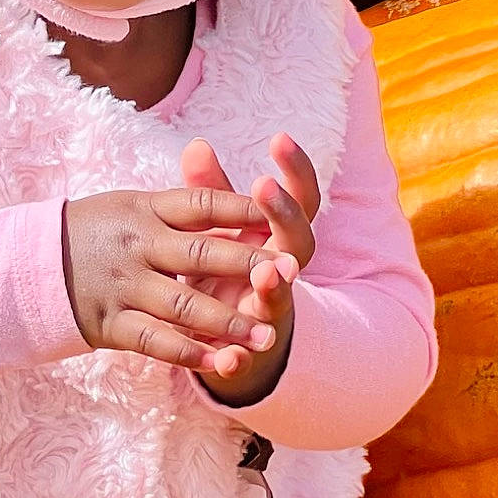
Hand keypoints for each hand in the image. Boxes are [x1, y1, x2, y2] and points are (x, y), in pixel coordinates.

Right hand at [62, 185, 282, 377]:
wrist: (30, 264)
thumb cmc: (97, 231)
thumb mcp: (132, 205)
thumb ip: (182, 204)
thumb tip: (234, 185)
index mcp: (145, 210)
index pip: (201, 205)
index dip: (242, 209)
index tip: (278, 215)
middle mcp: (136, 246)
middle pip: (200, 255)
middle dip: (248, 266)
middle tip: (291, 273)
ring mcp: (123, 287)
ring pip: (183, 307)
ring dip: (229, 323)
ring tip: (269, 335)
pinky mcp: (111, 324)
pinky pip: (155, 342)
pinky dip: (190, 354)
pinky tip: (223, 362)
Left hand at [179, 133, 318, 405]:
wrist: (224, 337)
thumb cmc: (220, 268)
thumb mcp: (213, 229)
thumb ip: (208, 194)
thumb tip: (196, 144)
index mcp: (277, 237)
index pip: (300, 198)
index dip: (295, 169)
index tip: (279, 137)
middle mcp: (283, 273)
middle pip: (298, 242)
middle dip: (283, 216)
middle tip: (264, 187)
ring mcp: (269, 314)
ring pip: (280, 299)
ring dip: (276, 285)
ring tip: (267, 272)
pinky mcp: (247, 355)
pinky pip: (246, 358)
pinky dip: (237, 360)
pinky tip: (227, 358)